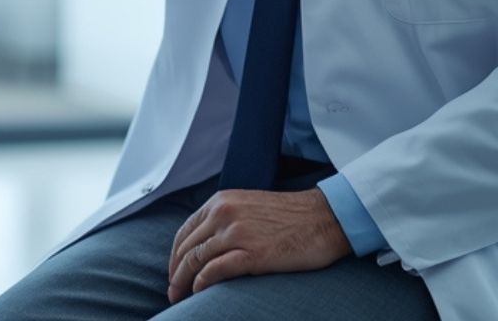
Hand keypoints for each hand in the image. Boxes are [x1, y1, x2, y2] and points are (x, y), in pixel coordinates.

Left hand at [165, 188, 349, 303]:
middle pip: (186, 248)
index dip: (175, 255)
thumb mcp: (249, 206)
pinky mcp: (252, 254)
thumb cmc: (292, 216)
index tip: (174, 271)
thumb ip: (226, 218)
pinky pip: (214, 271)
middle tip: (172, 290)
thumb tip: (206, 243)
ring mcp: (237, 233)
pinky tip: (199, 292)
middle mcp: (224, 214)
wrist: (325, 218)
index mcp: (222, 201)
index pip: (185, 231)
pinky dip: (202, 284)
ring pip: (195, 260)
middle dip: (175, 272)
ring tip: (180, 296)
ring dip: (183, 282)